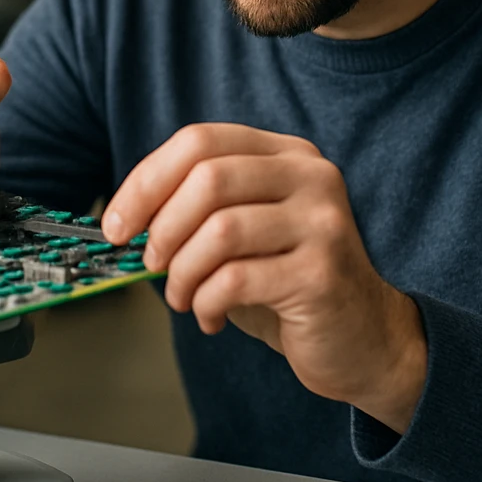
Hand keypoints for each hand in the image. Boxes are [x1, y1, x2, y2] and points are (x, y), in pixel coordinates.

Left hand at [101, 123, 427, 432]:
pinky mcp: (322, 274)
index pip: (200, 141)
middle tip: (150, 263)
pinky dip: (206, 302)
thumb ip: (198, 212)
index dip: (146, 181)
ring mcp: (322, 223)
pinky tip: (211, 317)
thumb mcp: (245, 233)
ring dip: (182, 272)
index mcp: (287, 154)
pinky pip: (235, 280)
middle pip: (207, 178)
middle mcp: (311, 177)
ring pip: (219, 230)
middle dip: (160, 227)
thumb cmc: (290, 284)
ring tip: (182, 297)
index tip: (117, 223)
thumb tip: (125, 221)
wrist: (365, 339)